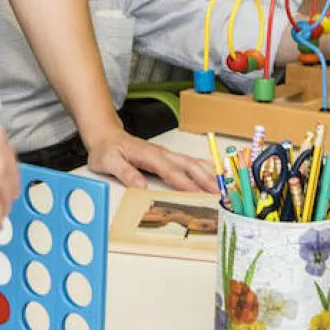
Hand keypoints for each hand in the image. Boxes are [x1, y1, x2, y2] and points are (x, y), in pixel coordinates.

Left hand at [84, 130, 214, 192]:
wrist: (106, 135)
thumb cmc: (107, 149)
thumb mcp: (108, 161)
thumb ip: (125, 172)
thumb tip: (140, 185)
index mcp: (149, 155)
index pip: (170, 171)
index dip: (185, 182)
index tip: (198, 193)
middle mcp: (161, 153)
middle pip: (188, 166)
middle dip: (205, 180)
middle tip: (219, 194)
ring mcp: (167, 154)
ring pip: (192, 163)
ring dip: (208, 175)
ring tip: (223, 187)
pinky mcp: (168, 157)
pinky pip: (191, 162)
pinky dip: (205, 169)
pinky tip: (214, 175)